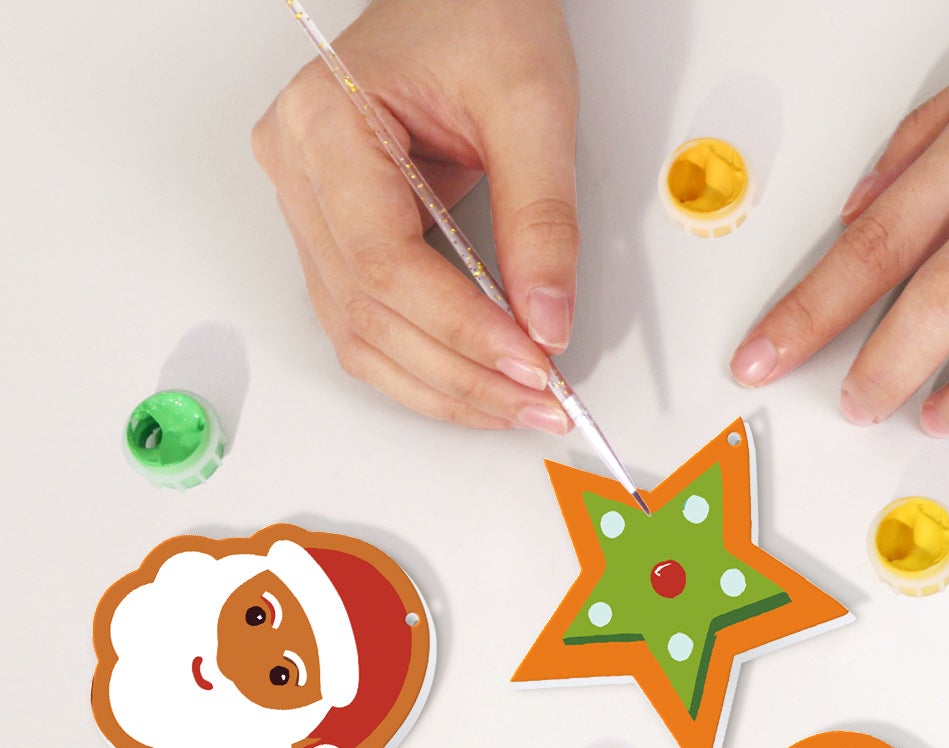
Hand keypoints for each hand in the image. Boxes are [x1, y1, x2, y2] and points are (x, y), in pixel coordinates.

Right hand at [253, 0, 577, 430]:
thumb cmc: (481, 16)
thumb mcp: (532, 107)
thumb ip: (542, 221)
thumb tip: (546, 322)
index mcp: (325, 124)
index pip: (386, 264)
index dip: (461, 330)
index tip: (532, 364)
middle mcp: (298, 170)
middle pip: (370, 314)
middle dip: (462, 375)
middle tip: (541, 403)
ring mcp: (308, 208)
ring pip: (361, 337)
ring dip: (445, 387)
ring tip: (520, 405)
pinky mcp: (336, 236)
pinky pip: (369, 326)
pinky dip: (428, 367)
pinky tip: (482, 385)